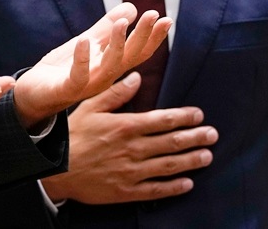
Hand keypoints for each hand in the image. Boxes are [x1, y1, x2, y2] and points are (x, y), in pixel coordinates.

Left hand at [13, 2, 170, 127]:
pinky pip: (77, 75)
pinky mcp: (66, 88)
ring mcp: (87, 84)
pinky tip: (84, 40)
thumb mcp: (87, 43)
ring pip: (109, 66)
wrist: (32, 94)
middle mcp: (104, 77)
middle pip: (130, 57)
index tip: (166, 19)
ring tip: (122, 22)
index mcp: (111, 66)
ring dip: (117, 44)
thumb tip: (131, 7)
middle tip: (154, 15)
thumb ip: (107, 27)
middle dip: (143, 36)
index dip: (153, 37)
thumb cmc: (61, 70)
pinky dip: (82, 58)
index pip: (138, 52)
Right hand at [40, 72, 216, 203]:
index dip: (184, 117)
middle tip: (213, 135)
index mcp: (126, 126)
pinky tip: (188, 183)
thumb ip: (115, 93)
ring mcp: (131, 172)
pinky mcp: (126, 191)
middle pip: (172, 143)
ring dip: (191, 160)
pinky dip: (174, 187)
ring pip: (169, 165)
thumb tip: (137, 76)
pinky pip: (155, 190)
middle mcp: (133, 149)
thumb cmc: (73, 135)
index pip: (164, 120)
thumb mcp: (90, 107)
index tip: (199, 115)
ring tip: (208, 156)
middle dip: (196, 138)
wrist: (55, 169)